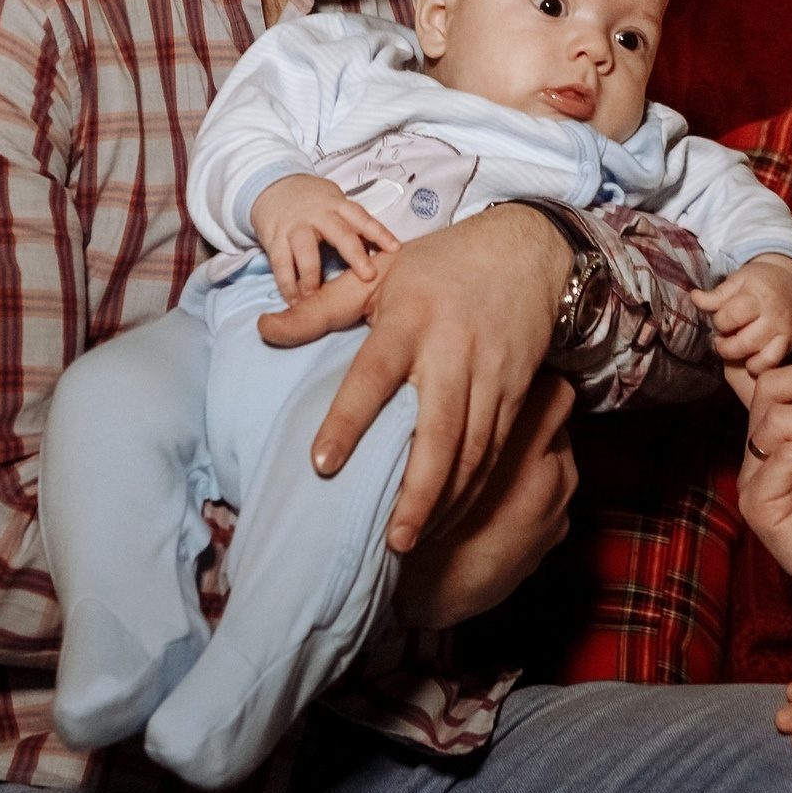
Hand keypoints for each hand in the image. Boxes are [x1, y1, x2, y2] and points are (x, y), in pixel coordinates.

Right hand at [250, 174, 400, 303]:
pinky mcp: (274, 238)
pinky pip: (281, 263)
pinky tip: (294, 301)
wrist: (272, 185)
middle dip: (355, 255)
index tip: (395, 249)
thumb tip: (383, 250)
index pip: (362, 218)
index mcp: (337, 206)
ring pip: (305, 251)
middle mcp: (318, 214)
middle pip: (339, 234)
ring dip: (311, 276)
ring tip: (315, 298)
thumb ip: (353, 225)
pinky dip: (286, 284)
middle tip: (368, 276)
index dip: (379, 233)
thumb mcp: (335, 204)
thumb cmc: (314, 202)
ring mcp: (295, 226)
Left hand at [259, 204, 567, 552]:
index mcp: (410, 320)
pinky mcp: (516, 392)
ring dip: (446, 501)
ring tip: (412, 541)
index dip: (349, 420)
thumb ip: (320, 307)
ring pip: (473, 451)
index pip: (374, 374)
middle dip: (418, 491)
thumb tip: (264, 330)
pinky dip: (474, 489)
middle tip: (391, 540)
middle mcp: (452, 352)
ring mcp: (489, 376)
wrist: (527, 251)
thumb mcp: (380, 273)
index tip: (322, 463)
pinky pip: (496, 450)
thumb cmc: (442, 264)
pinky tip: (448, 518)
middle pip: (439, 431)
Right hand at [394, 373, 577, 629]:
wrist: (430, 592)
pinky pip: (554, 494)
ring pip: (558, 458)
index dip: (533, 384)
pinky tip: (501, 502)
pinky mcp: (557, 533)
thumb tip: (474, 383)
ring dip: (535, 456)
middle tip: (494, 424)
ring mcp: (560, 505)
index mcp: (526, 444)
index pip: (555, 391)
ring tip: (494, 466)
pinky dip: (536, 491)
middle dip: (533, 421)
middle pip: (560, 424)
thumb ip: (463, 417)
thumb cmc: (423, 513)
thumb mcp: (433, 454)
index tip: (507, 385)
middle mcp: (555, 470)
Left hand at [695, 254, 791, 377]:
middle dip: (726, 345)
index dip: (720, 321)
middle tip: (725, 337)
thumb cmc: (758, 282)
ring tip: (737, 348)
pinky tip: (750, 357)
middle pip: (744, 343)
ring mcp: (784, 332)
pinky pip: (772, 364)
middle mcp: (774, 316)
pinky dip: (758, 366)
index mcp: (758, 296)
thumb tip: (694, 298)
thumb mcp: (737, 281)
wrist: (790, 280)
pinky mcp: (791, 344)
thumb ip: (716, 295)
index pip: (733, 316)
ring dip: (741, 358)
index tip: (721, 319)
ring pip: (761, 359)